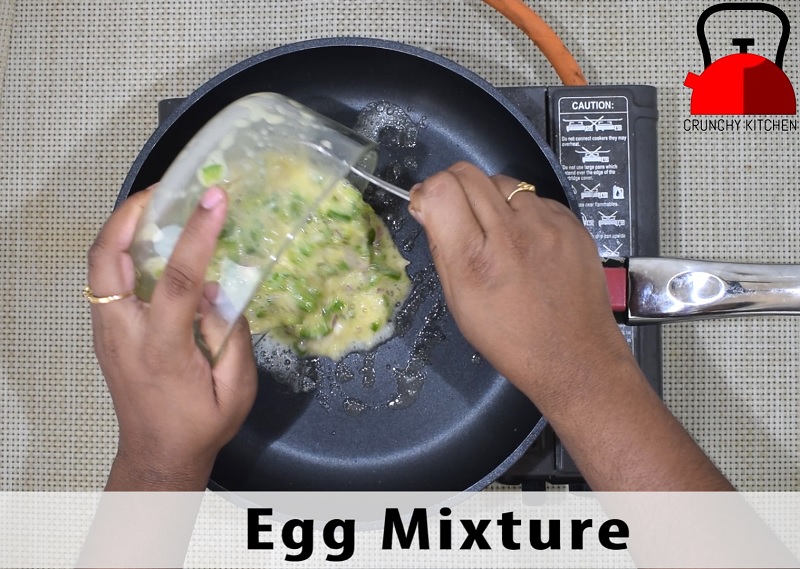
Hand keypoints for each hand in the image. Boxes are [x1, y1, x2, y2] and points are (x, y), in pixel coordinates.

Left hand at [87, 186, 257, 489]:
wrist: (158, 454)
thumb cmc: (202, 425)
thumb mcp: (235, 388)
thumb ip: (230, 334)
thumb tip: (215, 288)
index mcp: (162, 349)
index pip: (177, 280)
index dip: (197, 234)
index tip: (215, 198)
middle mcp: (123, 334)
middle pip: (107, 260)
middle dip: (129, 214)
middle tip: (164, 190)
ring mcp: (106, 333)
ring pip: (99, 266)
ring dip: (122, 228)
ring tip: (157, 205)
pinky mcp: (104, 333)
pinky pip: (106, 280)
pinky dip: (122, 250)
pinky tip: (150, 243)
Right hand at [410, 163, 732, 490]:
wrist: (575, 357)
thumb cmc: (511, 338)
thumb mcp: (460, 301)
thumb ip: (443, 248)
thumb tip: (429, 207)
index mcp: (475, 258)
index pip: (441, 188)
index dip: (429, 192)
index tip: (429, 207)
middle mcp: (512, 233)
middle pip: (468, 174)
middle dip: (453, 187)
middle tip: (457, 214)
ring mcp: (547, 224)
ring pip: (502, 181)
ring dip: (490, 198)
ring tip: (497, 232)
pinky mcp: (572, 223)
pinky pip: (534, 198)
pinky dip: (522, 211)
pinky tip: (527, 241)